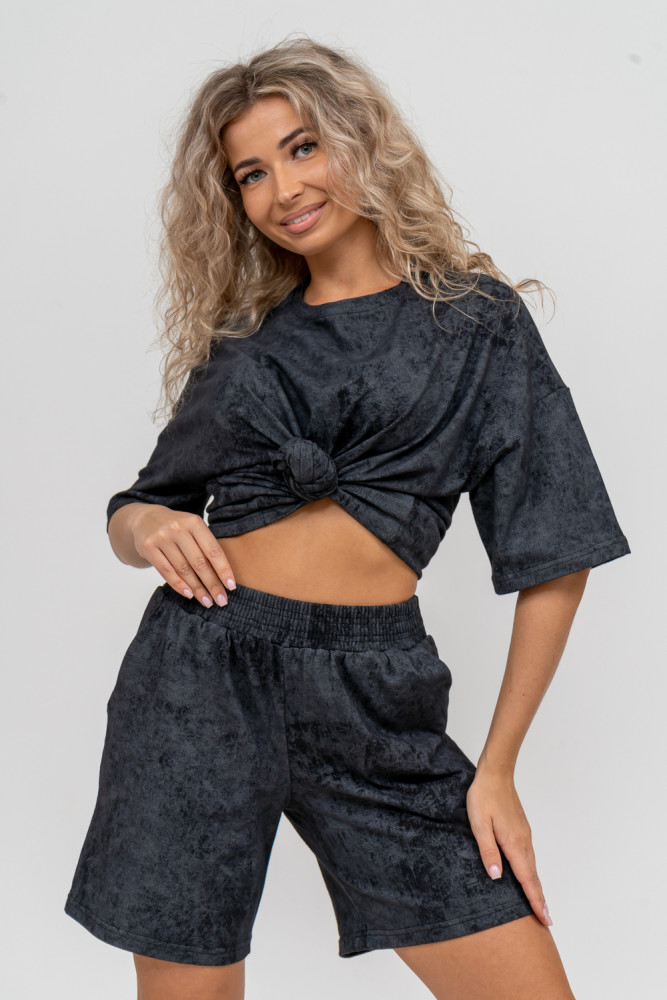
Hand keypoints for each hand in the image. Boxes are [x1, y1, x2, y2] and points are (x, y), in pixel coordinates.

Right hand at [130, 505, 236, 607]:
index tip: (231, 586)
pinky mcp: (148, 547)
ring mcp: (161, 537)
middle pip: (199, 562)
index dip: (223, 569)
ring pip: (183, 569)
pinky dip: (178, 585)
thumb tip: (222, 576)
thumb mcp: (192, 528)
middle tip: (221, 600)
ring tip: (207, 601)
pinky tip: (189, 594)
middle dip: (212, 584)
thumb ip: (205, 546)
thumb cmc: (176, 528)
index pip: (213, 550)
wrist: (144, 518)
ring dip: (197, 588)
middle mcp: (178, 528)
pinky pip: (166, 571)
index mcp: (194, 522)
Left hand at [466, 767, 552, 927]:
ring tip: (539, 903)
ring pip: (532, 865)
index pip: (527, 878)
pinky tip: (526, 875)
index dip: (536, 900)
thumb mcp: (479, 825)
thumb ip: (488, 851)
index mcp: (514, 843)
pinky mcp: (521, 829)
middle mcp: (524, 841)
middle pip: (533, 875)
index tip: (546, 918)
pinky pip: (528, 856)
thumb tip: (497, 877)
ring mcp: (524, 834)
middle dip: (540, 898)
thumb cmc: (484, 798)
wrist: (495, 774)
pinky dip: (531, 871)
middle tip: (546, 919)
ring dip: (536, 885)